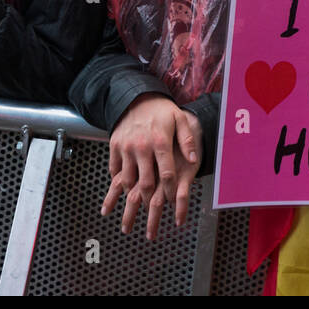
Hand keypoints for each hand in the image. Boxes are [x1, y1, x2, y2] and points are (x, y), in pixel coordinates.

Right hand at [102, 93, 201, 239]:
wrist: (135, 97)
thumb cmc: (161, 110)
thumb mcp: (180, 120)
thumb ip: (187, 140)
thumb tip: (194, 159)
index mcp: (160, 142)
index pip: (167, 174)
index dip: (171, 190)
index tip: (173, 201)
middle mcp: (142, 146)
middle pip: (145, 182)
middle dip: (149, 201)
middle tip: (152, 211)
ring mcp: (126, 147)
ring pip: (128, 180)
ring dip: (132, 194)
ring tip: (136, 204)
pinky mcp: (114, 146)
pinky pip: (115, 170)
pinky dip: (119, 181)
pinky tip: (124, 188)